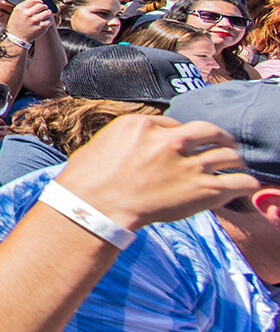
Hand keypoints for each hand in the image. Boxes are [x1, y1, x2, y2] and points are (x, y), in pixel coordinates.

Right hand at [6, 0, 53, 42]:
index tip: (40, 2)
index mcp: (20, 9)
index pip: (32, 0)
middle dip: (44, 6)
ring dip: (48, 12)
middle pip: (41, 5)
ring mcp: (36, 20)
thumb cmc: (16, 26)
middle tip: (44, 8)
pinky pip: (50, 19)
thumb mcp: (15, 14)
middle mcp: (28, 13)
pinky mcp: (42, 26)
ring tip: (47, 13)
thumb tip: (35, 2)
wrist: (18, 39)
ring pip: (47, 11)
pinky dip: (50, 19)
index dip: (37, 1)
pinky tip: (47, 20)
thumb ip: (23, 7)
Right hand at [56, 114, 258, 230]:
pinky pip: (240, 182)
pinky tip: (245, 186)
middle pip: (209, 130)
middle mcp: (170, 140)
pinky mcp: (204, 190)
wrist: (93, 207)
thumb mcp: (102, 144)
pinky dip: (246, 184)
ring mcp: (189, 164)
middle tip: (223, 144)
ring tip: (235, 166)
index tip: (181, 147)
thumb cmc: (87, 180)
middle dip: (219, 138)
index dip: (180, 136)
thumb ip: (128, 140)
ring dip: (234, 161)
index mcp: (143, 125)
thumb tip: (137, 145)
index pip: (174, 124)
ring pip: (229, 155)